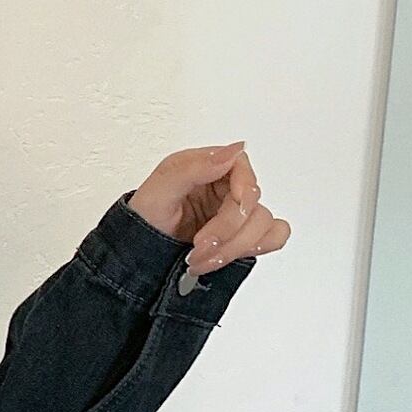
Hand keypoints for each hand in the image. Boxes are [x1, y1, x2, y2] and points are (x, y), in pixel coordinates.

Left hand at [127, 141, 291, 281]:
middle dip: (226, 231)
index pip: (242, 167)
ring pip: (263, 224)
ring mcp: (236, 213)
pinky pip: (274, 236)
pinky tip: (223, 257)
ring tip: (200, 259)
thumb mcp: (158, 191)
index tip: (224, 210)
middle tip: (199, 245)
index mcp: (207, 167)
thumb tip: (230, 152)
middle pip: (253, 202)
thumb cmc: (142, 222)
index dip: (240, 191)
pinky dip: (254, 249)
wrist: (137, 257)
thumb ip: (192, 168)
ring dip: (233, 247)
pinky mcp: (243, 235)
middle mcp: (225, 187)